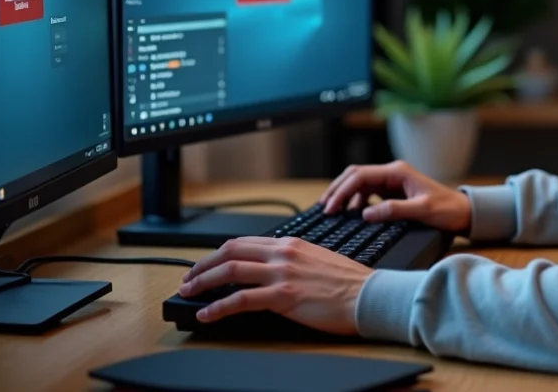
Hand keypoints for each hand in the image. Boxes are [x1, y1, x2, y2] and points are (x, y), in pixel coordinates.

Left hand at [177, 236, 370, 333]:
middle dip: (203, 264)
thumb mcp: (317, 260)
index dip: (219, 253)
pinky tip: (207, 313)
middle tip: (189, 277)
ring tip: (188, 292)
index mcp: (291, 244)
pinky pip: (241, 300)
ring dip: (203, 282)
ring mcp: (282, 274)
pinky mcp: (283, 296)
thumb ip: (293, 260)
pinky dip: (218, 307)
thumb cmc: (350, 283)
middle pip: (230, 251)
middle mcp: (283, 254)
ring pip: (230, 271)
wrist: (369, 296)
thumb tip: (272, 270)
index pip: (244, 242)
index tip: (207, 264)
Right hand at [319, 160, 471, 232]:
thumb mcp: (422, 211)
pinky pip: (368, 193)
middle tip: (324, 207)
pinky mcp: (393, 192)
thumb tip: (365, 213)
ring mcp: (392, 182)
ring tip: (332, 211)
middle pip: (355, 175)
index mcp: (397, 172)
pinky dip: (355, 201)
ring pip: (359, 184)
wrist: (463, 213)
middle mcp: (392, 173)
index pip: (360, 176)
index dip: (342, 190)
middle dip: (337, 189)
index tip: (330, 207)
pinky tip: (351, 213)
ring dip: (344, 195)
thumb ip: (394, 210)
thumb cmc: (447, 210)